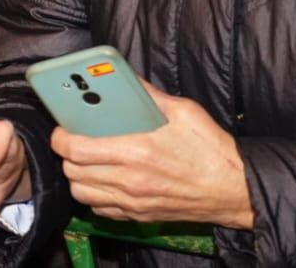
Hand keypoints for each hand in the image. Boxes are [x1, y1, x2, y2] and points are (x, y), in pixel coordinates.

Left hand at [52, 81, 253, 228]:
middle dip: (67, 154)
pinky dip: (94, 195)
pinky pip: (100, 210)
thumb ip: (148, 94)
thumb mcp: (183, 111)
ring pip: (82, 193)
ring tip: (87, 160)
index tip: (63, 127)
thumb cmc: (210, 150)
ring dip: (78, 175)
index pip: (76, 149)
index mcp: (137, 151)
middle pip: (73, 171)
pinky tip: (104, 179)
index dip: (61, 137)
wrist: (234, 189)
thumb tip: (125, 78)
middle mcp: (130, 181)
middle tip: (75, 139)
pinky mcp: (139, 215)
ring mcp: (133, 202)